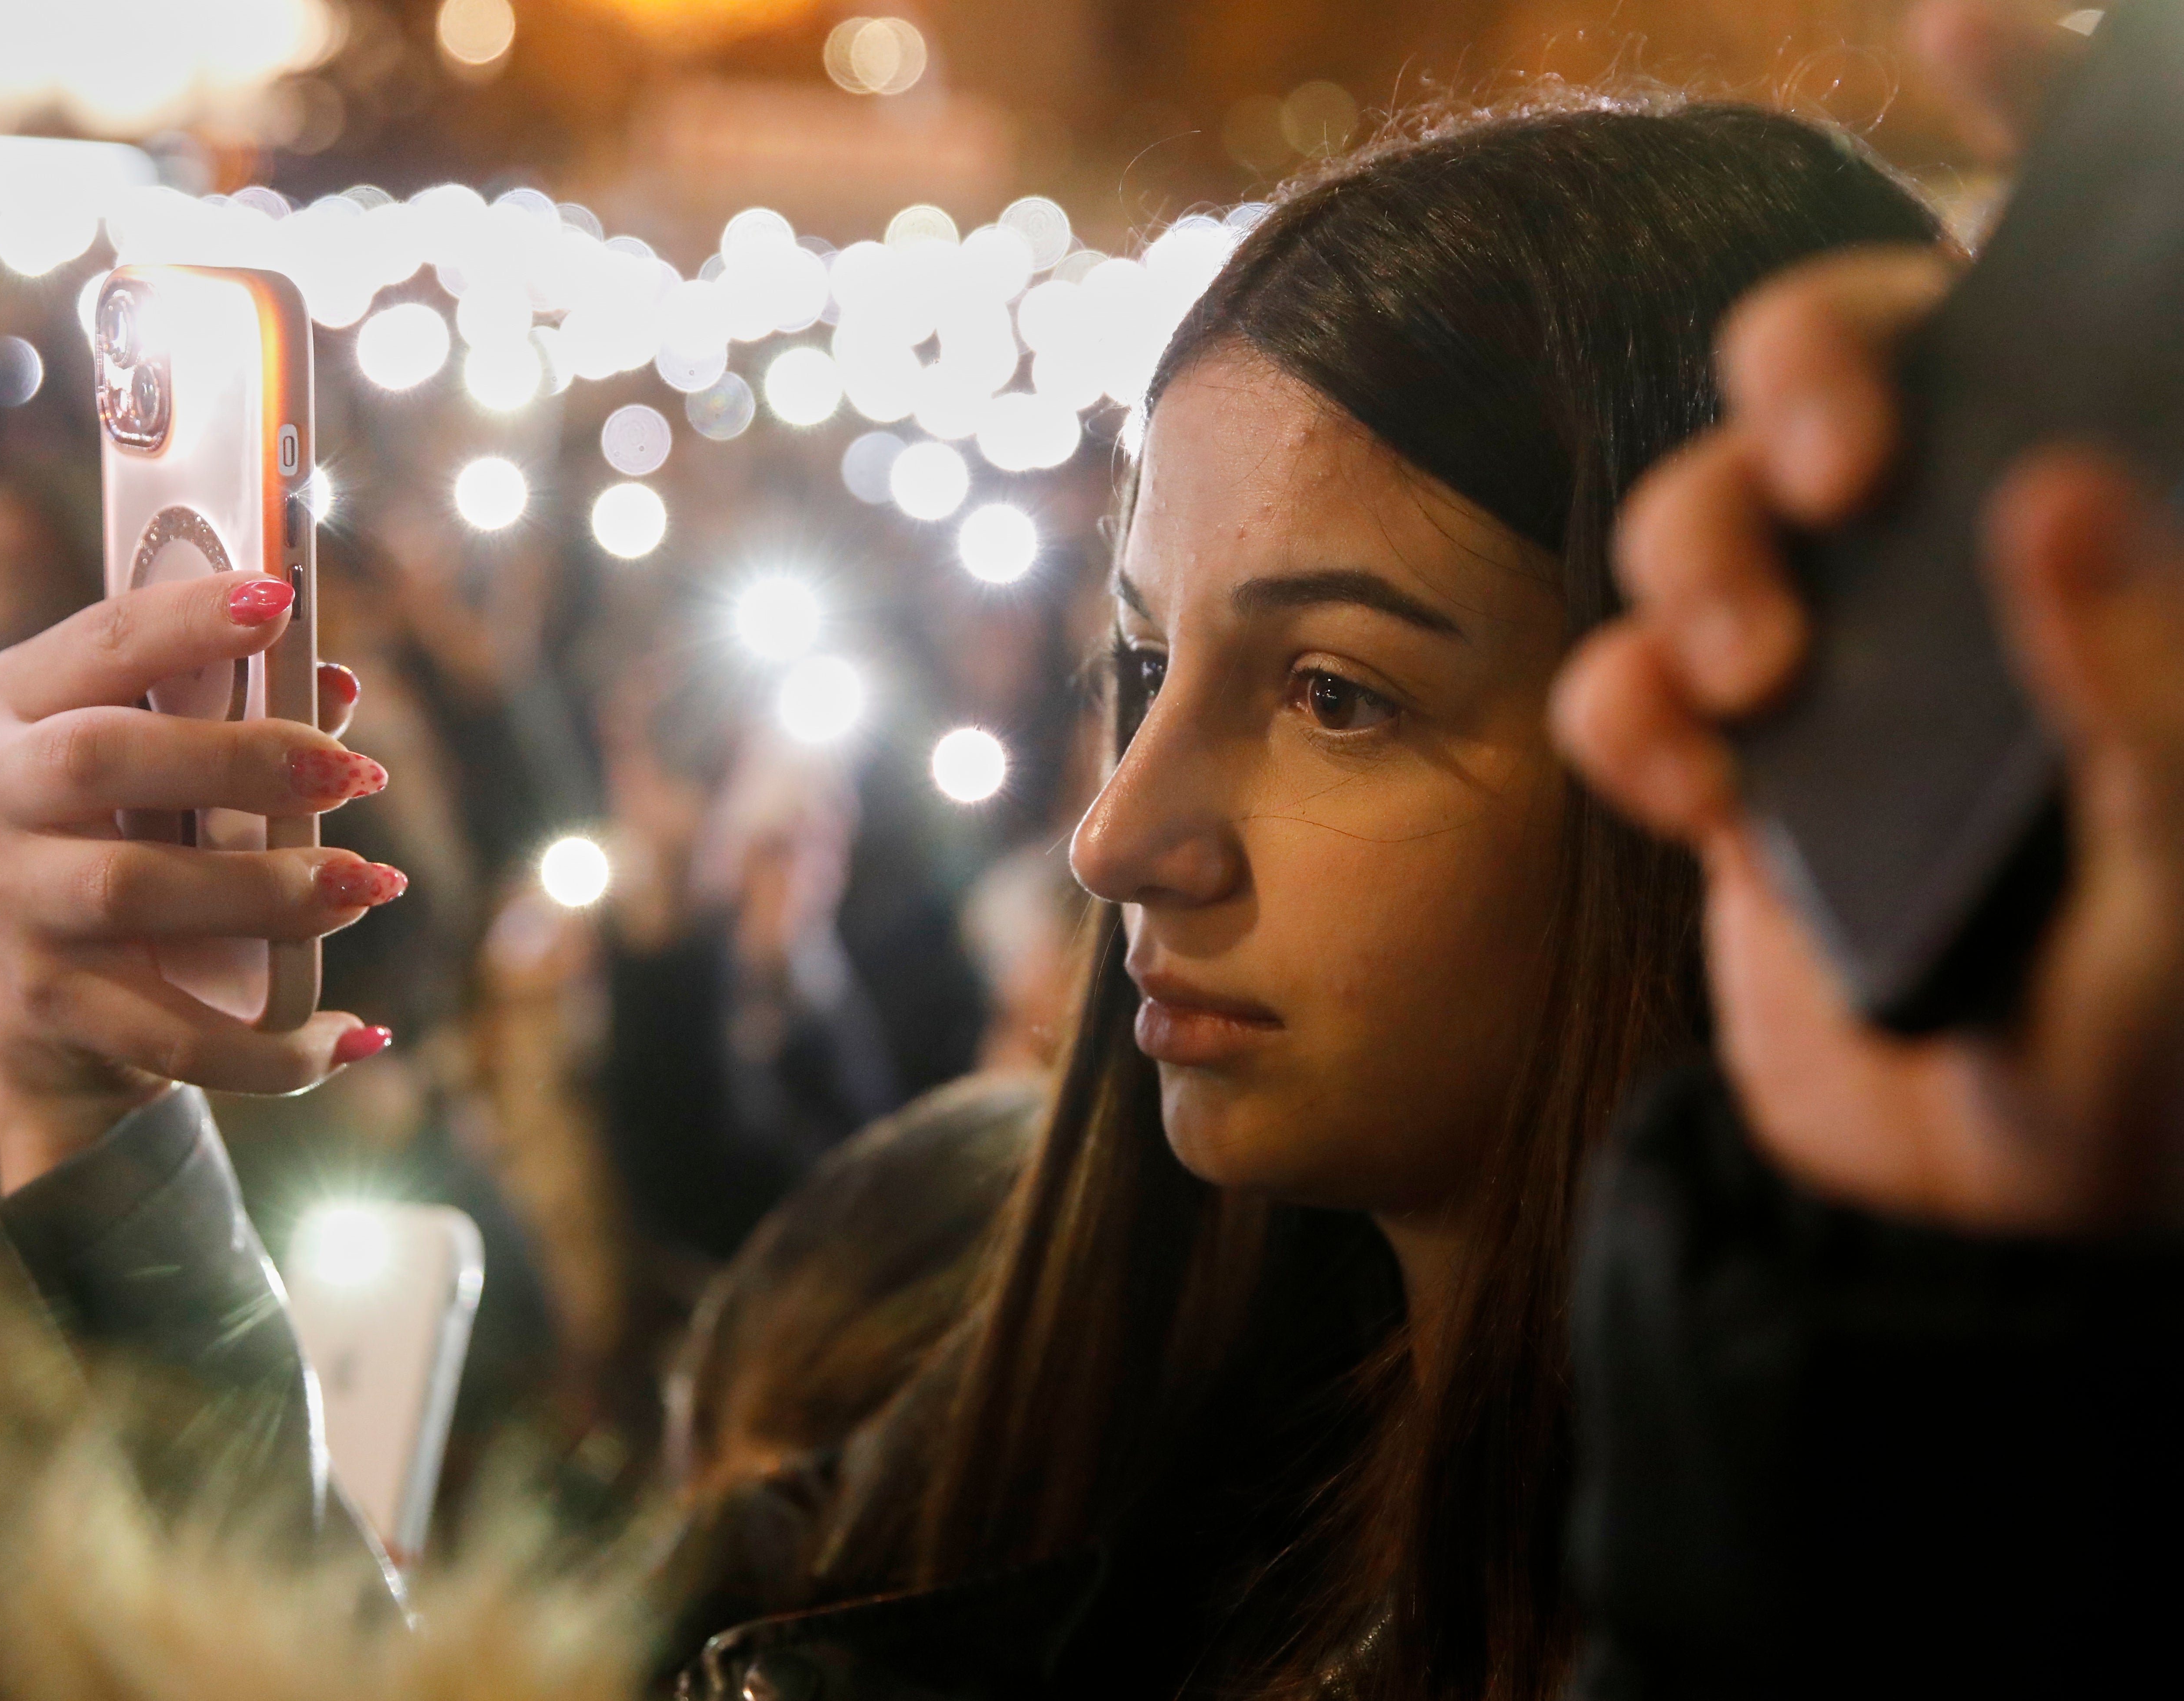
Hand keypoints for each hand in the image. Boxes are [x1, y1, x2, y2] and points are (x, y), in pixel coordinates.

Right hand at [0, 572, 406, 1192]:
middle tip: (353, 774)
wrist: (55, 1022)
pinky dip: (277, 1047)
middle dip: (240, 758)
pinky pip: (175, 1034)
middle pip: (103, 755)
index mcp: (23, 710)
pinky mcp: (50, 1008)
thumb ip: (244, 722)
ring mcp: (11, 907)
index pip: (101, 642)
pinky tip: (358, 1035)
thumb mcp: (173, 780)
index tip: (280, 597)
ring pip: (136, 889)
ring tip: (368, 885)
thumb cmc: (134, 850)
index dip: (186, 617)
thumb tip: (336, 681)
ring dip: (270, 891)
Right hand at [1554, 176, 2183, 1225]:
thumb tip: (2059, 500)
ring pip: (1709, 500)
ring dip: (1702, 556)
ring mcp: (1840, 659)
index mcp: (2123, 549)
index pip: (2090, 299)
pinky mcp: (1730, 762)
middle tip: (1848, 476)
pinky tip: (1696, 787)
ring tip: (1756, 682)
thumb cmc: (2150, 1072)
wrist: (1987, 1223)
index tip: (1972, 16)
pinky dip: (1630, 713)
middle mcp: (1974, 563)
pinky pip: (1624, 678)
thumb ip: (2148, 706)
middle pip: (1849, 345)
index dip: (2043, 123)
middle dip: (1816, 362)